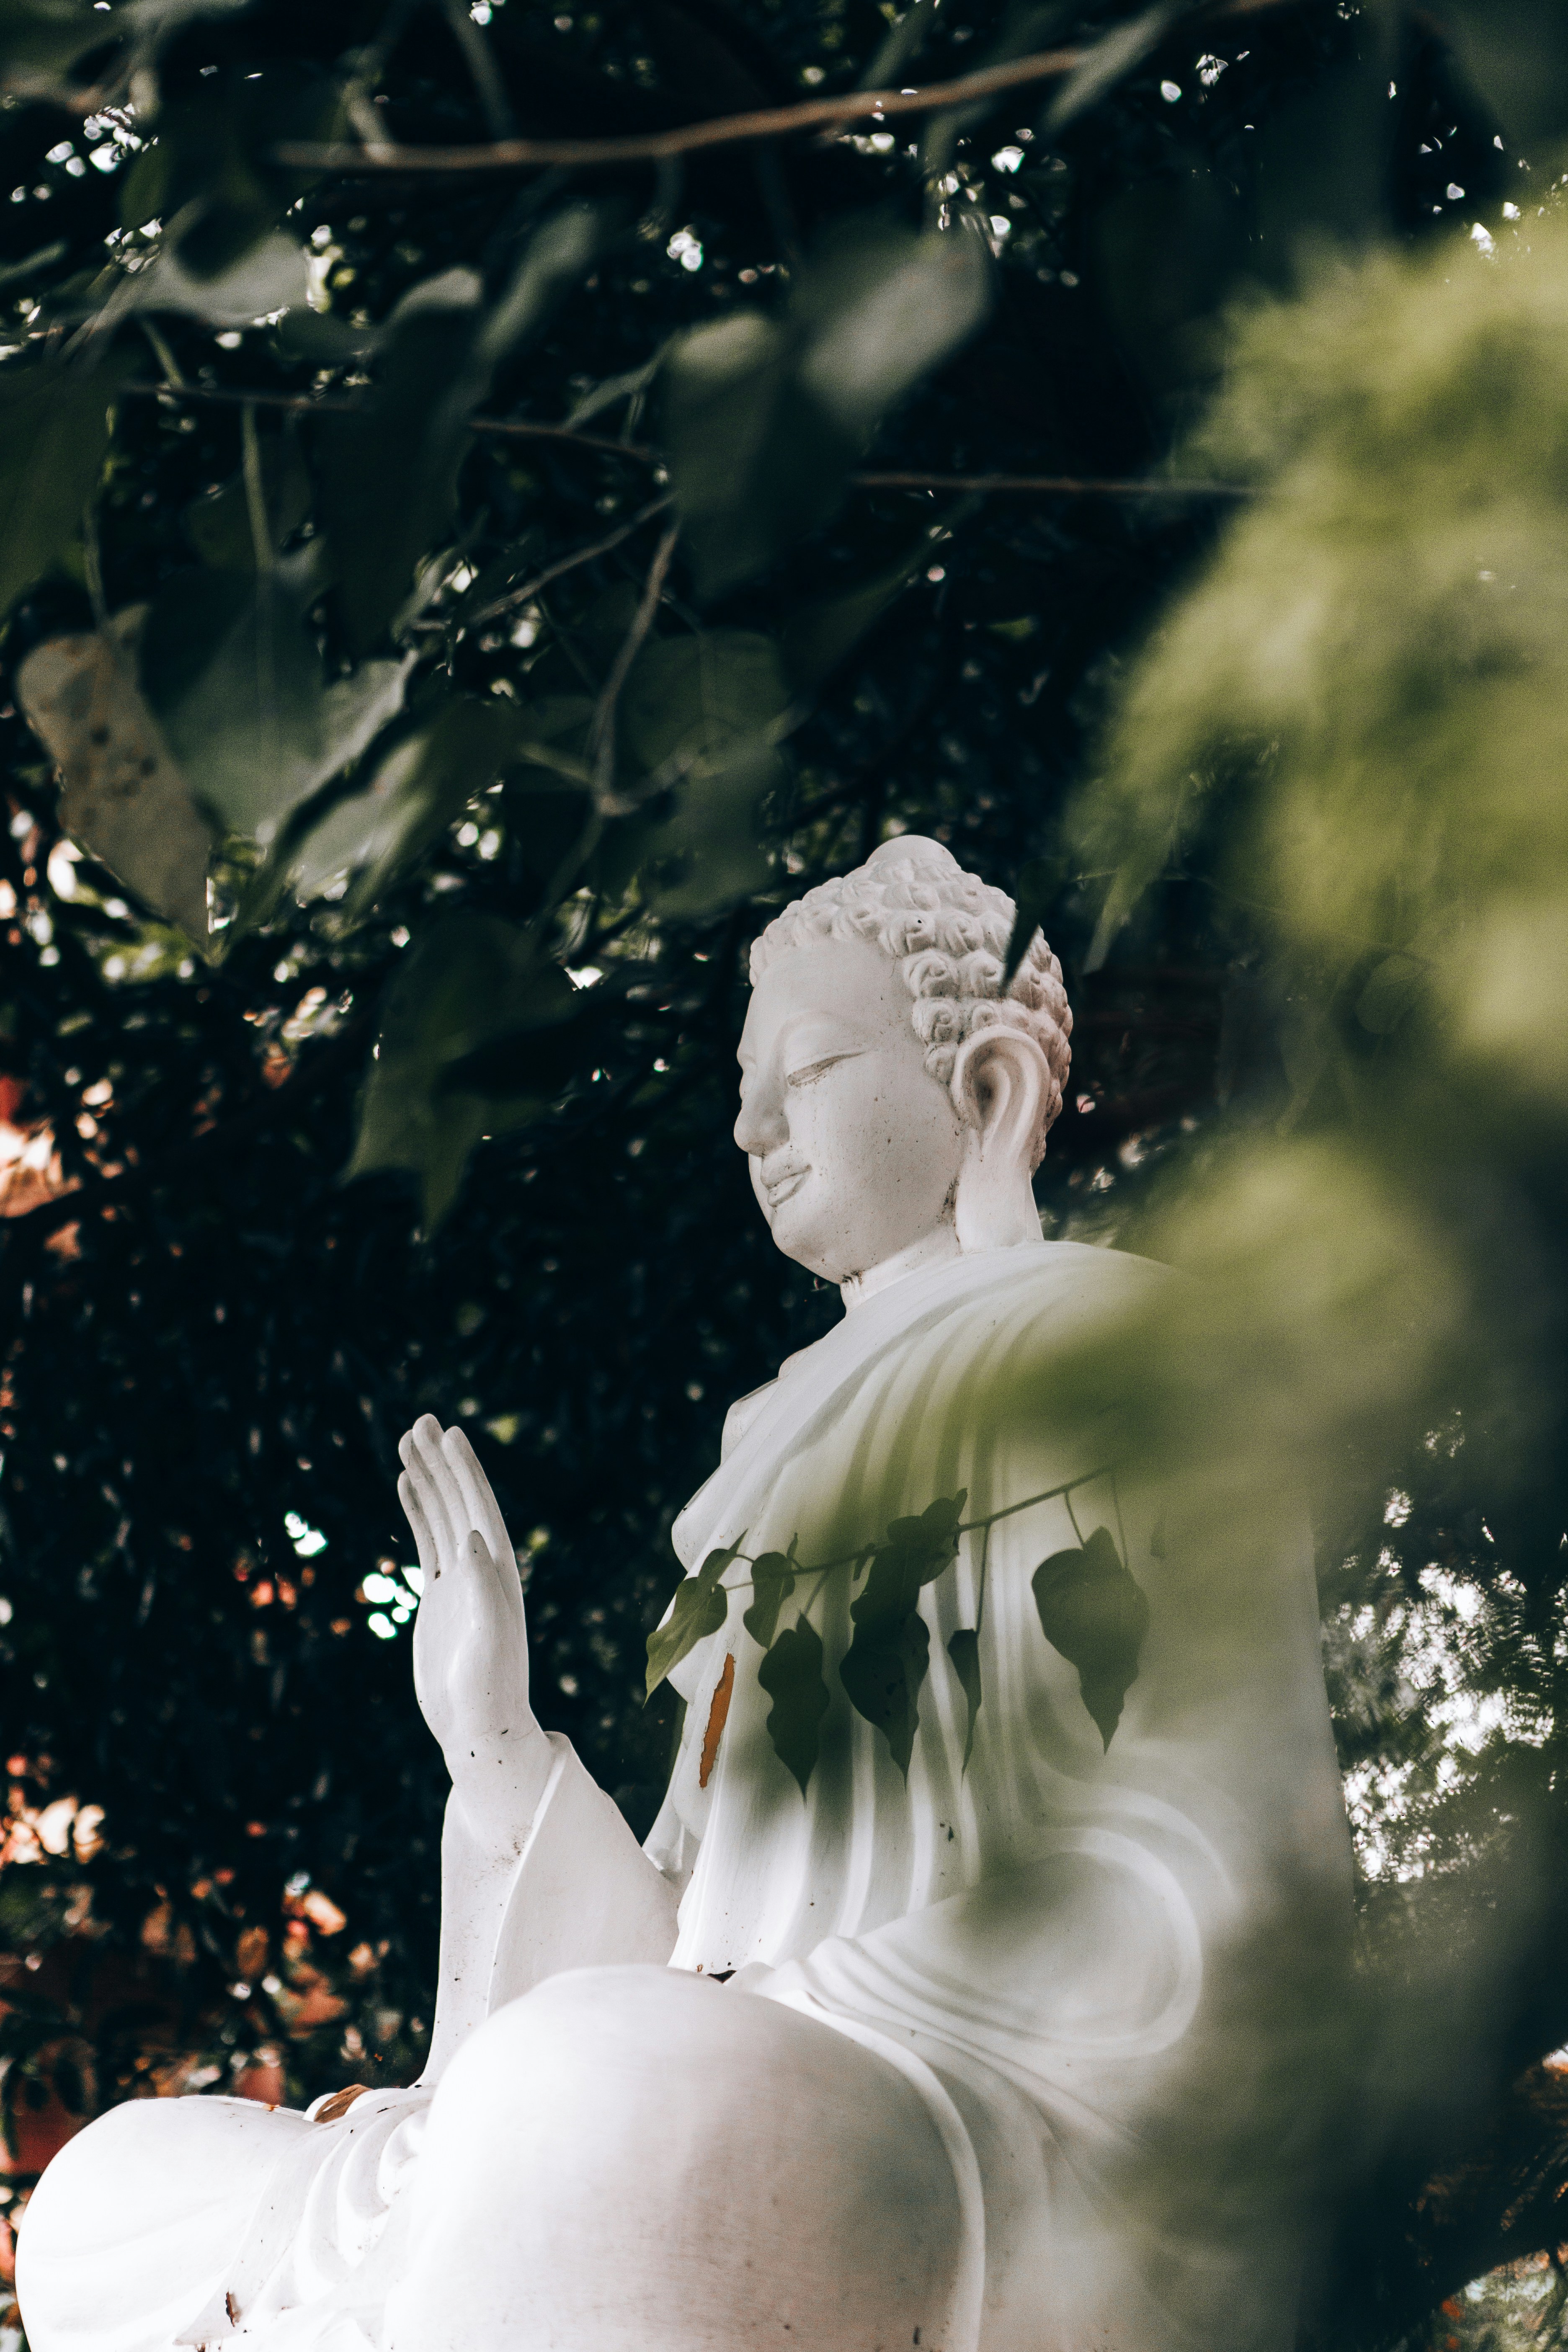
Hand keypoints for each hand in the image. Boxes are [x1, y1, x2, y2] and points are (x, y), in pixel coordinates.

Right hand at [397, 1415, 550, 1843]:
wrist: (477, 1728)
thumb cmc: (490, 1692)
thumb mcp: (489, 1642)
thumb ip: (484, 1590)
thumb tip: (470, 1535)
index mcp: (499, 1574)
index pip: (480, 1509)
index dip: (466, 1472)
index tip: (450, 1434)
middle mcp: (482, 1569)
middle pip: (460, 1501)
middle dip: (442, 1461)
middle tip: (421, 1420)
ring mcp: (460, 1580)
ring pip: (441, 1515)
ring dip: (427, 1478)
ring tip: (408, 1440)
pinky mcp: (440, 1597)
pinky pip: (428, 1541)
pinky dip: (418, 1510)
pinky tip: (406, 1485)